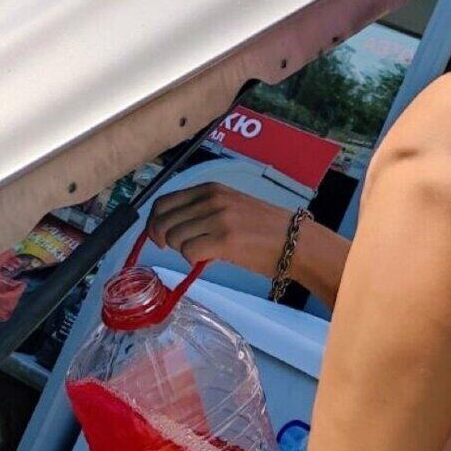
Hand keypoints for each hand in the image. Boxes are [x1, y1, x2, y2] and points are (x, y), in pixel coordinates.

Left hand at [145, 181, 297, 280]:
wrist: (295, 241)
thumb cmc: (264, 229)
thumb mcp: (230, 207)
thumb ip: (202, 212)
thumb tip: (171, 229)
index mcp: (210, 189)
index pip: (164, 202)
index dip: (154, 222)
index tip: (158, 237)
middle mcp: (211, 199)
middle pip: (163, 221)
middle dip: (163, 239)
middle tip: (178, 249)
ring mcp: (218, 218)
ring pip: (174, 238)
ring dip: (182, 250)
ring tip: (202, 252)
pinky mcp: (225, 240)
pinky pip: (189, 252)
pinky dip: (193, 260)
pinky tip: (209, 259)